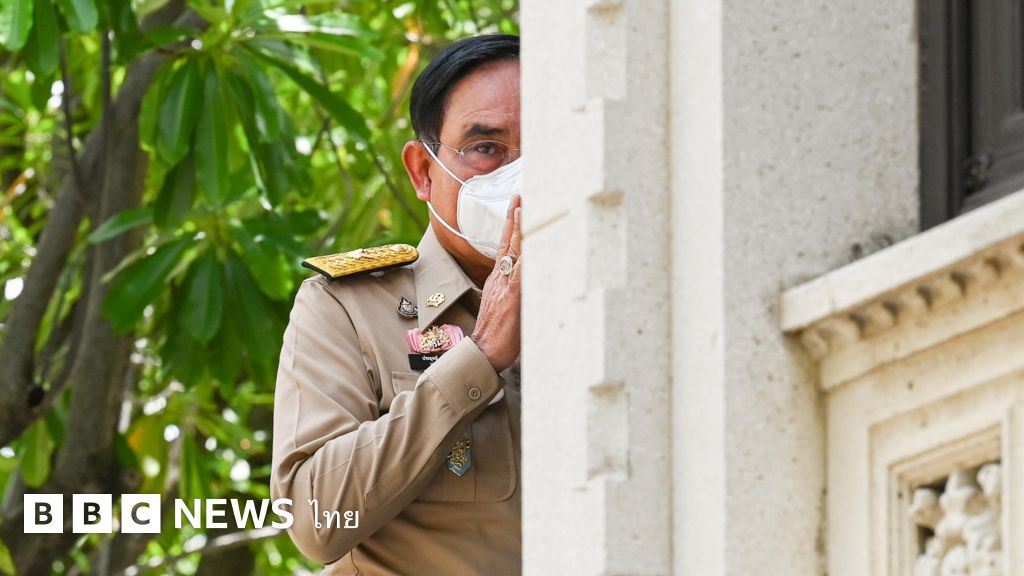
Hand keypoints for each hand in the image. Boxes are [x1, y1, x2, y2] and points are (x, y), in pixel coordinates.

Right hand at [471, 195, 521, 372]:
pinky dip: (528, 255)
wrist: (483, 353)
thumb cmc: (495, 337)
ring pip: (515, 252)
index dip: (511, 225)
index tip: (517, 204)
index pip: (505, 246)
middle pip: (509, 242)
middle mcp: (501, 279)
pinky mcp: (514, 298)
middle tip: (522, 194)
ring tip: (526, 206)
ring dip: (521, 228)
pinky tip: (534, 241)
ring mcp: (506, 287)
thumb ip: (511, 292)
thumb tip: (524, 283)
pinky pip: (523, 272)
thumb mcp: (501, 308)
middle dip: (516, 216)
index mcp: (497, 280)